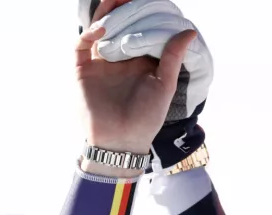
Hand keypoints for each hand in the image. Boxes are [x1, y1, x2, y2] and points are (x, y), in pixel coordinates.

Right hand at [76, 0, 195, 172]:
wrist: (121, 142)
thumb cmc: (146, 119)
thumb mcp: (164, 86)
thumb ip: (173, 57)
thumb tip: (189, 31)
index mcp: (139, 62)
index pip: (141, 31)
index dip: (144, 16)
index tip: (154, 2)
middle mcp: (119, 59)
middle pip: (119, 26)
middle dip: (125, 9)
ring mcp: (100, 63)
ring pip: (100, 30)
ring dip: (107, 14)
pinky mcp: (83, 70)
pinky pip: (82, 45)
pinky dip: (90, 33)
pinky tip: (103, 28)